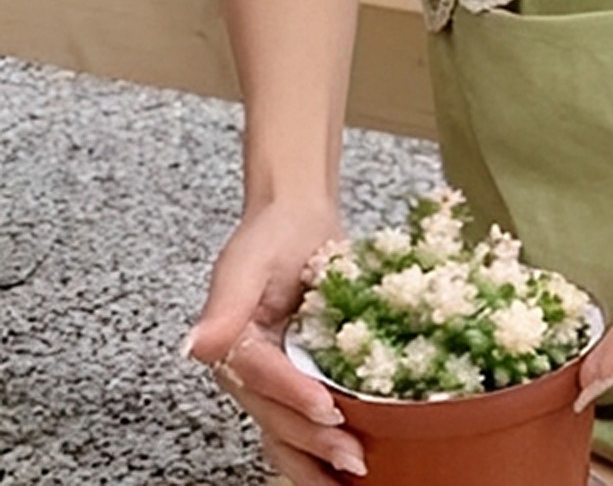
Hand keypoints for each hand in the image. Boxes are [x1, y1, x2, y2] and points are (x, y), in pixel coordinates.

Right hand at [182, 198, 368, 482]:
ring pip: (284, 431)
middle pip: (275, 416)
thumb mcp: (247, 260)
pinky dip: (317, 448)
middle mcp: (248, 371)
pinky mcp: (297, 377)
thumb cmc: (272, 232)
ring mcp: (272, 378)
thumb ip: (224, 305)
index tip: (327, 409)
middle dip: (311, 441)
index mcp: (231, 346)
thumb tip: (194, 345)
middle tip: (352, 457)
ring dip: (314, 457)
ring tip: (351, 475)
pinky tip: (343, 469)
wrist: (296, 217)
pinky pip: (299, 422)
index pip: (263, 378)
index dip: (293, 395)